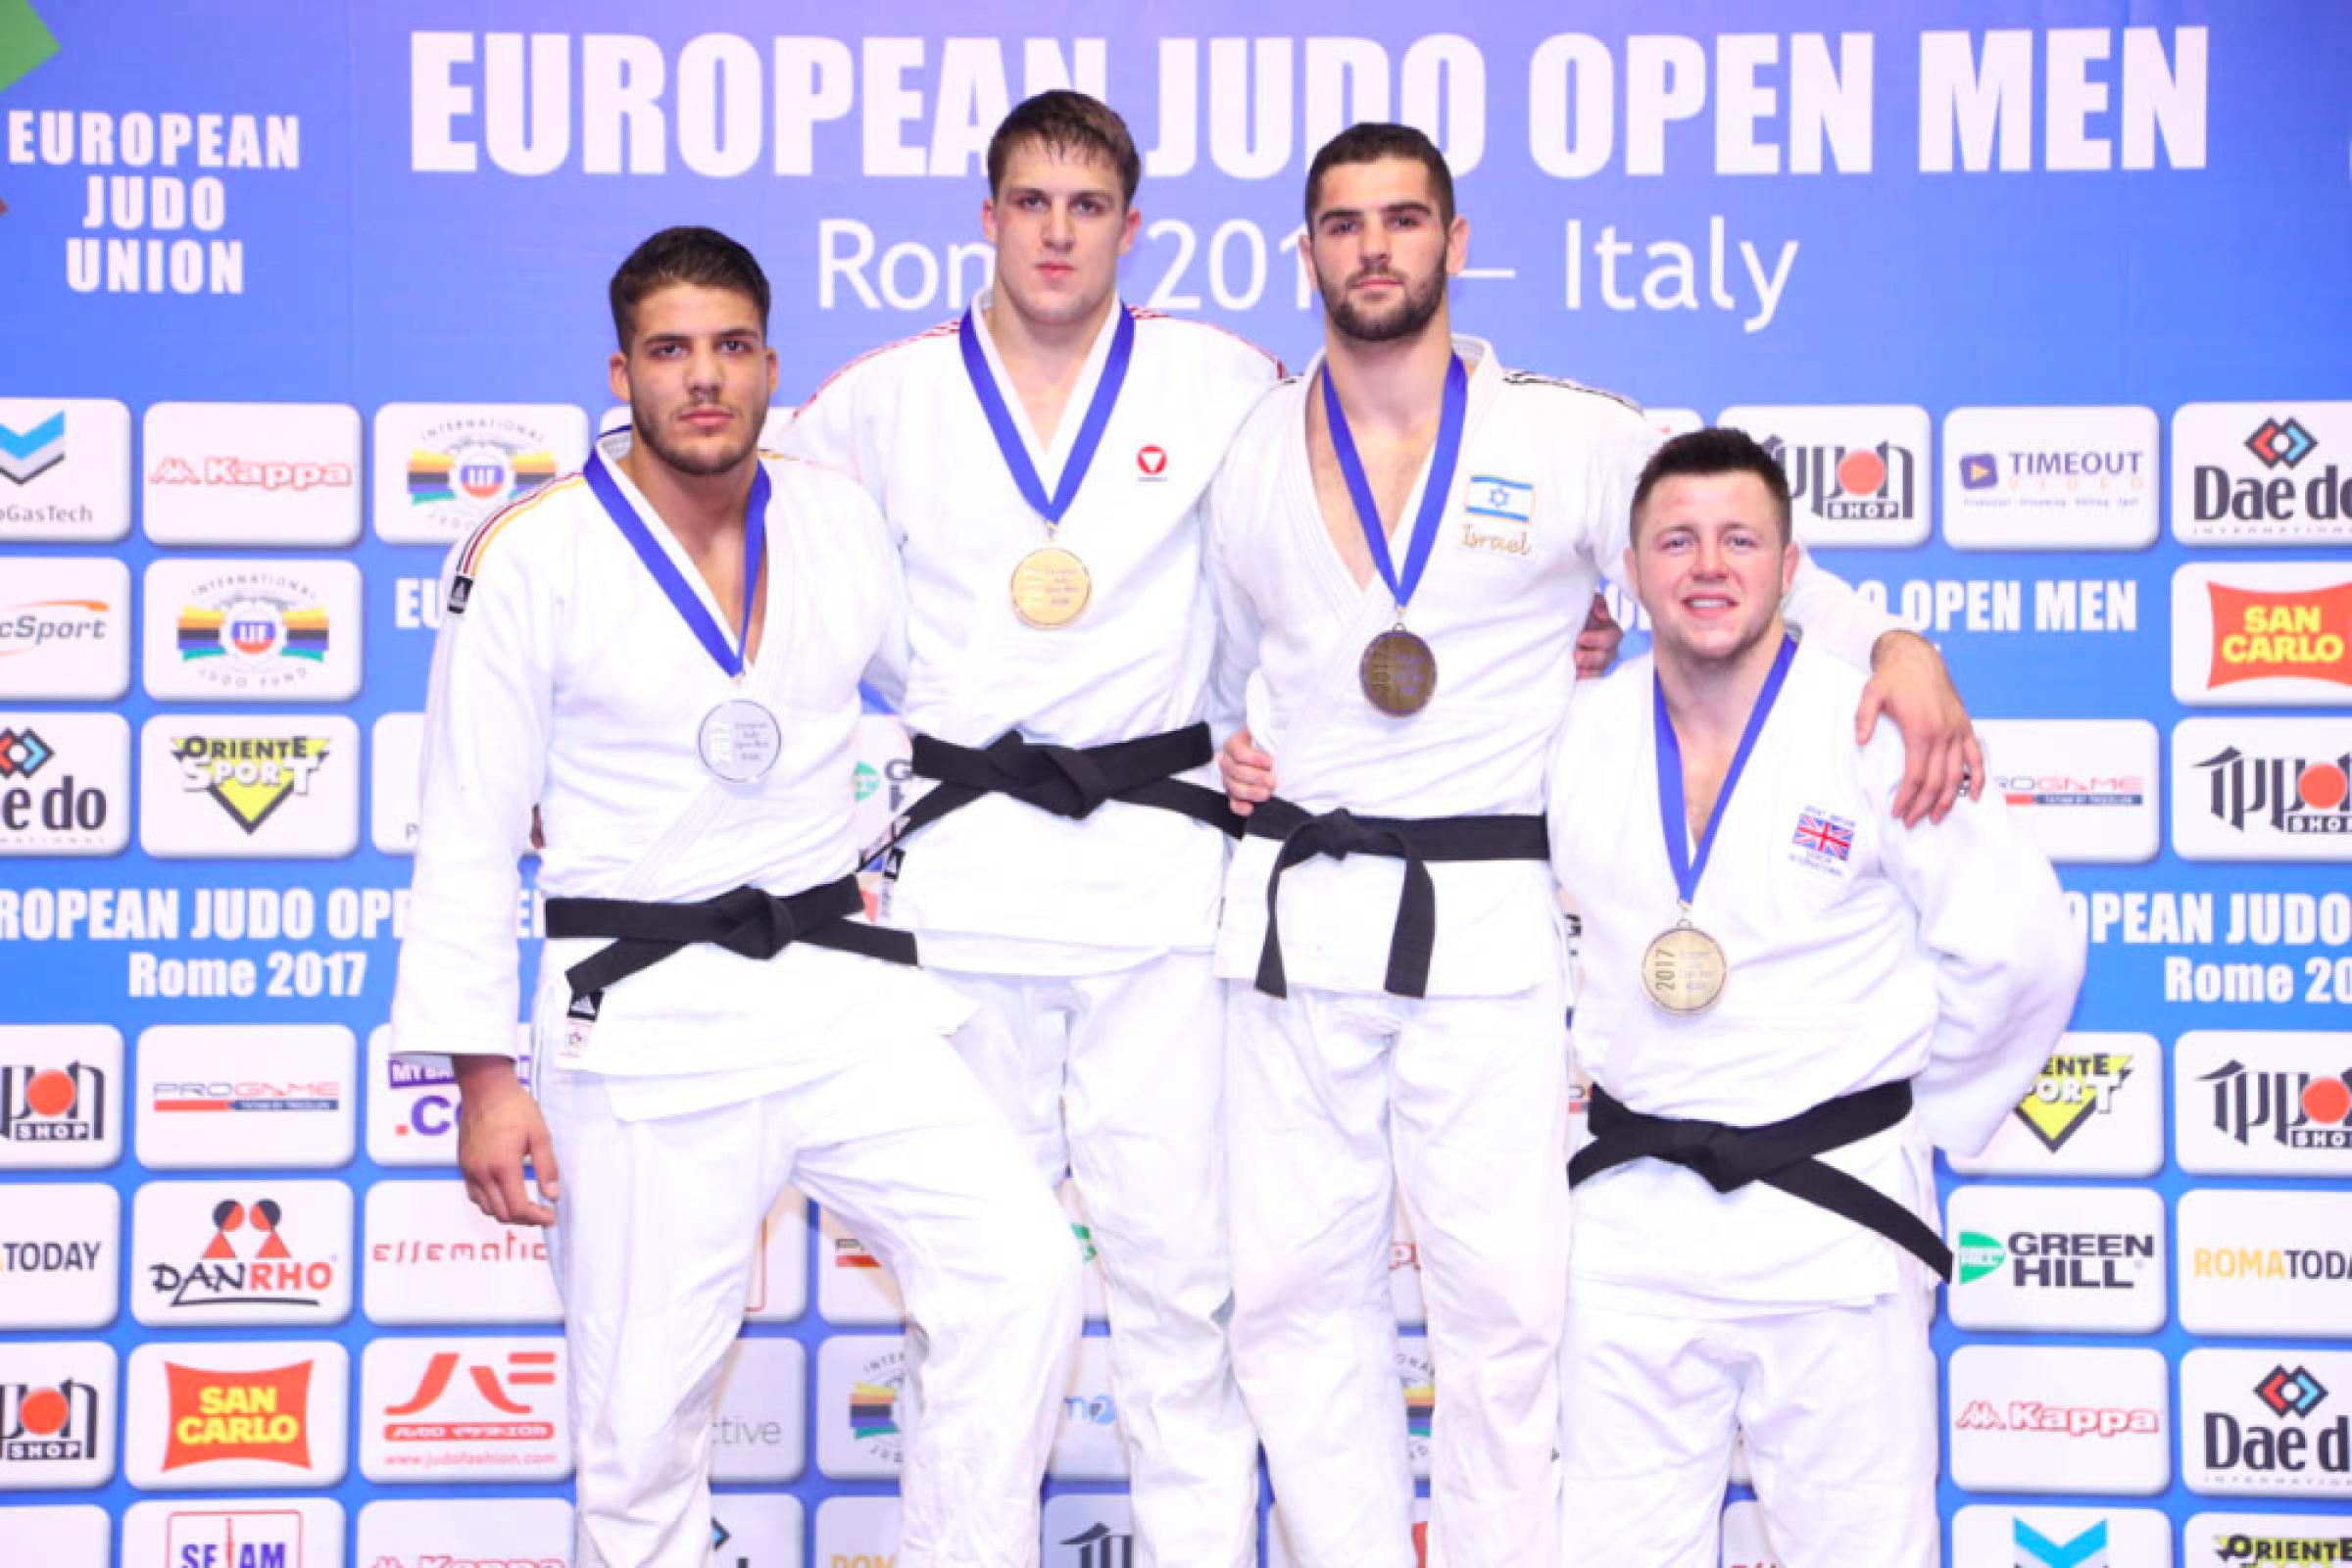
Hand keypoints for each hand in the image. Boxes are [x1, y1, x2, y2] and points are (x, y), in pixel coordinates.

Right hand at [454, 1054, 561, 1226]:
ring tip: (526, 1206)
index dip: (537, 1218)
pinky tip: (504, 1194)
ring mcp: (469, 1170)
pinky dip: (490, 1203)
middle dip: (524, 1219)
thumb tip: (552, 1195)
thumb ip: (546, 1168)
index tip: (550, 1216)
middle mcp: (482, 1173)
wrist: (486, 1089)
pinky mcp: (464, 1165)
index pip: (518, 1208)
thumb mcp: (540, 1135)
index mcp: (502, 1166)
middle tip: (541, 1213)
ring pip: (486, 1208)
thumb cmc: (515, 1107)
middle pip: (501, 1213)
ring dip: (506, 1213)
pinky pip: (474, 1195)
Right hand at [1219, 726, 1276, 816]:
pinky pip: (1232, 803)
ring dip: (1251, 792)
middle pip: (1236, 771)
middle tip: (1272, 782)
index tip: (1270, 762)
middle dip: (1256, 777)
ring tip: (1266, 794)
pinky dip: (1240, 807)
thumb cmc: (1268, 743)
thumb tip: (1282, 738)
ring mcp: (1228, 779)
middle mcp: (1227, 761)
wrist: (1268, 756)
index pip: (1238, 752)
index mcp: (1233, 744)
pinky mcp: (1232, 794)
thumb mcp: (1267, 734)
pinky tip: (1251, 809)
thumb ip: (1271, 736)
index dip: (1254, 758)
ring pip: (1234, 787)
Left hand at [1574, 592, 1621, 678]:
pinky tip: (1574, 674)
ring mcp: (1603, 660)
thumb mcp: (1589, 602)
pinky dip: (1584, 676)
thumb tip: (1602, 614)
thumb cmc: (1582, 611)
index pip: (1611, 637)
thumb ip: (1597, 602)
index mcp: (1611, 630)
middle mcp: (1611, 647)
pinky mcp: (1593, 669)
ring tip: (1574, 667)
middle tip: (1575, 656)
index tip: (1580, 638)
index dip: (1596, 639)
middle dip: (1590, 657)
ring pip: (1601, 669)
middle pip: (1606, 656)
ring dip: (1587, 669)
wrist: (1570, 622)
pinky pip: (1592, 676)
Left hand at [1857, 631, 1983, 826]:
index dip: (1907, 797)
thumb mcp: (1871, 694)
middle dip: (1923, 805)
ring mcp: (1957, 731)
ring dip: (1948, 799)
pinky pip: (1977, 757)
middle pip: (1936, 781)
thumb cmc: (1894, 677)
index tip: (1897, 811)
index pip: (1916, 775)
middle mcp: (1943, 733)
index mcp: (1921, 729)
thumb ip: (1864, 718)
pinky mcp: (1965, 727)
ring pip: (1958, 775)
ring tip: (1936, 817)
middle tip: (1910, 821)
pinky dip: (1978, 778)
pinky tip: (1973, 796)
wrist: (1919, 659)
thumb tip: (1860, 741)